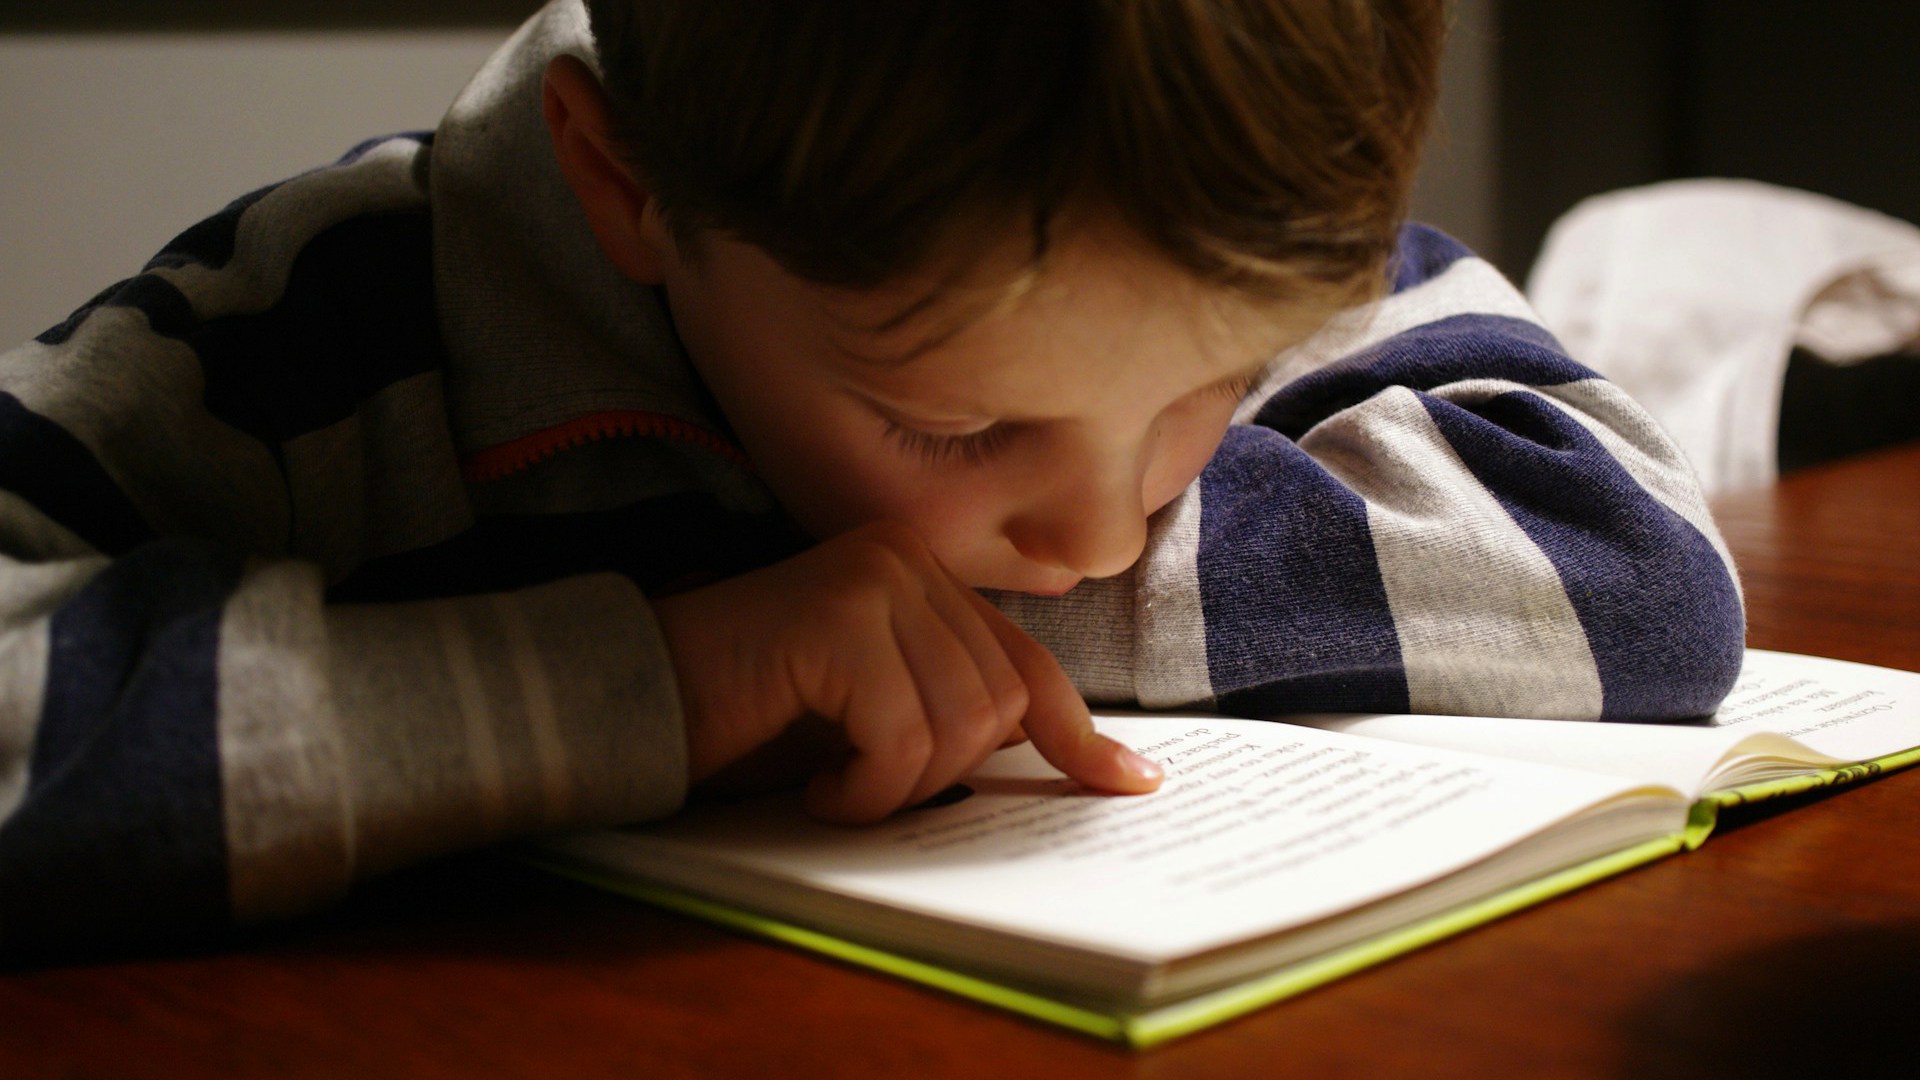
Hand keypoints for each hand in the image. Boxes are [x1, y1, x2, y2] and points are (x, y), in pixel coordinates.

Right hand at [652, 522, 1161, 822]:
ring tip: (832, 784)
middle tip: (864, 788)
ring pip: (960, 726)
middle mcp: (905, 558)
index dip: (1080, 734)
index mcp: (922, 575)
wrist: (632, 704)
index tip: (1130, 784)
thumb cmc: (748, 720)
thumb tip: (1080, 762)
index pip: (1025, 664)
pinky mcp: (838, 617)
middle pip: (998, 704)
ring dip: (898, 788)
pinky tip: (814, 786)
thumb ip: (955, 712)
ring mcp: (874, 578)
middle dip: (942, 776)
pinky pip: (902, 737)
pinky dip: (863, 790)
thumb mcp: (873, 716)